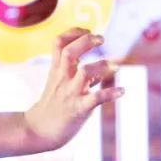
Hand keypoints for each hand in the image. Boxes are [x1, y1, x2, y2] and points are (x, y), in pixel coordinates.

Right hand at [24, 28, 122, 150]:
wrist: (39, 130)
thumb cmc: (53, 106)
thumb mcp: (60, 84)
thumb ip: (78, 74)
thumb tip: (101, 67)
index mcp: (56, 70)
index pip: (58, 43)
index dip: (73, 32)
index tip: (87, 30)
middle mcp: (62, 78)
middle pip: (69, 52)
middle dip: (86, 41)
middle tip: (101, 39)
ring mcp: (70, 93)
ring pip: (85, 72)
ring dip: (102, 66)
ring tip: (115, 67)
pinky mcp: (79, 109)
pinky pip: (96, 99)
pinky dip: (111, 93)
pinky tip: (122, 91)